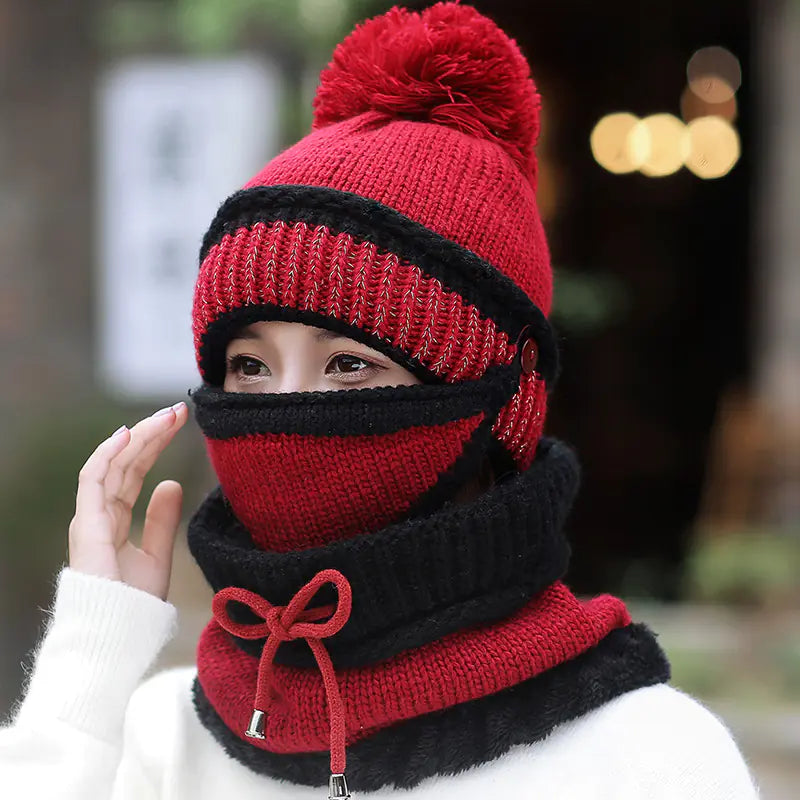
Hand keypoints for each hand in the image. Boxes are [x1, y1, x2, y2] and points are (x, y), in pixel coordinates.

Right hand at [68, 402, 188, 599]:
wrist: (118, 633)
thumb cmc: (133, 603)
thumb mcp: (157, 554)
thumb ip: (162, 519)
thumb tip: (172, 483)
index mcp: (115, 518)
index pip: (134, 470)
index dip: (155, 445)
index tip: (180, 422)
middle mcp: (101, 512)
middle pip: (126, 461)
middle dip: (152, 433)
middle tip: (179, 410)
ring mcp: (91, 516)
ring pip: (114, 463)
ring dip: (140, 436)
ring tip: (166, 416)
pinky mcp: (87, 523)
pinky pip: (93, 479)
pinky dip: (109, 454)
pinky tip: (130, 434)